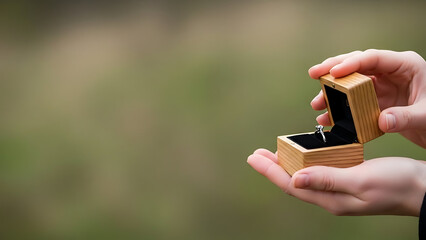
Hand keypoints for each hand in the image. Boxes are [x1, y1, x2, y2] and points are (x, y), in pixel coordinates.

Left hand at [247, 148, 425, 215]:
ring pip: (305, 177)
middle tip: (256, 154)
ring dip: (287, 165)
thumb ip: (327, 180)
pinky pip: (319, 173)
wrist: (422, 187)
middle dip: (273, 168)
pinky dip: (306, 162)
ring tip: (273, 154)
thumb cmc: (396, 184)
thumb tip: (294, 180)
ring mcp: (339, 191)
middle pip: (293, 182)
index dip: (269, 171)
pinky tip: (305, 155)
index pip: (290, 185)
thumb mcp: (361, 181)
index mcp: (330, 199)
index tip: (252, 157)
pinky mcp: (348, 182)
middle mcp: (331, 197)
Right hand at [309, 49, 425, 147]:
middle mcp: (390, 74)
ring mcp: (382, 88)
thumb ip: (406, 117)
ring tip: (317, 103)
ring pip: (351, 85)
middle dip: (333, 70)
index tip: (333, 73)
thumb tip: (382, 121)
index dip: (351, 63)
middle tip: (314, 74)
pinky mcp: (376, 103)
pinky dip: (341, 111)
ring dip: (333, 94)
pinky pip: (354, 104)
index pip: (373, 58)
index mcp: (404, 65)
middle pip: (357, 66)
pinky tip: (328, 118)